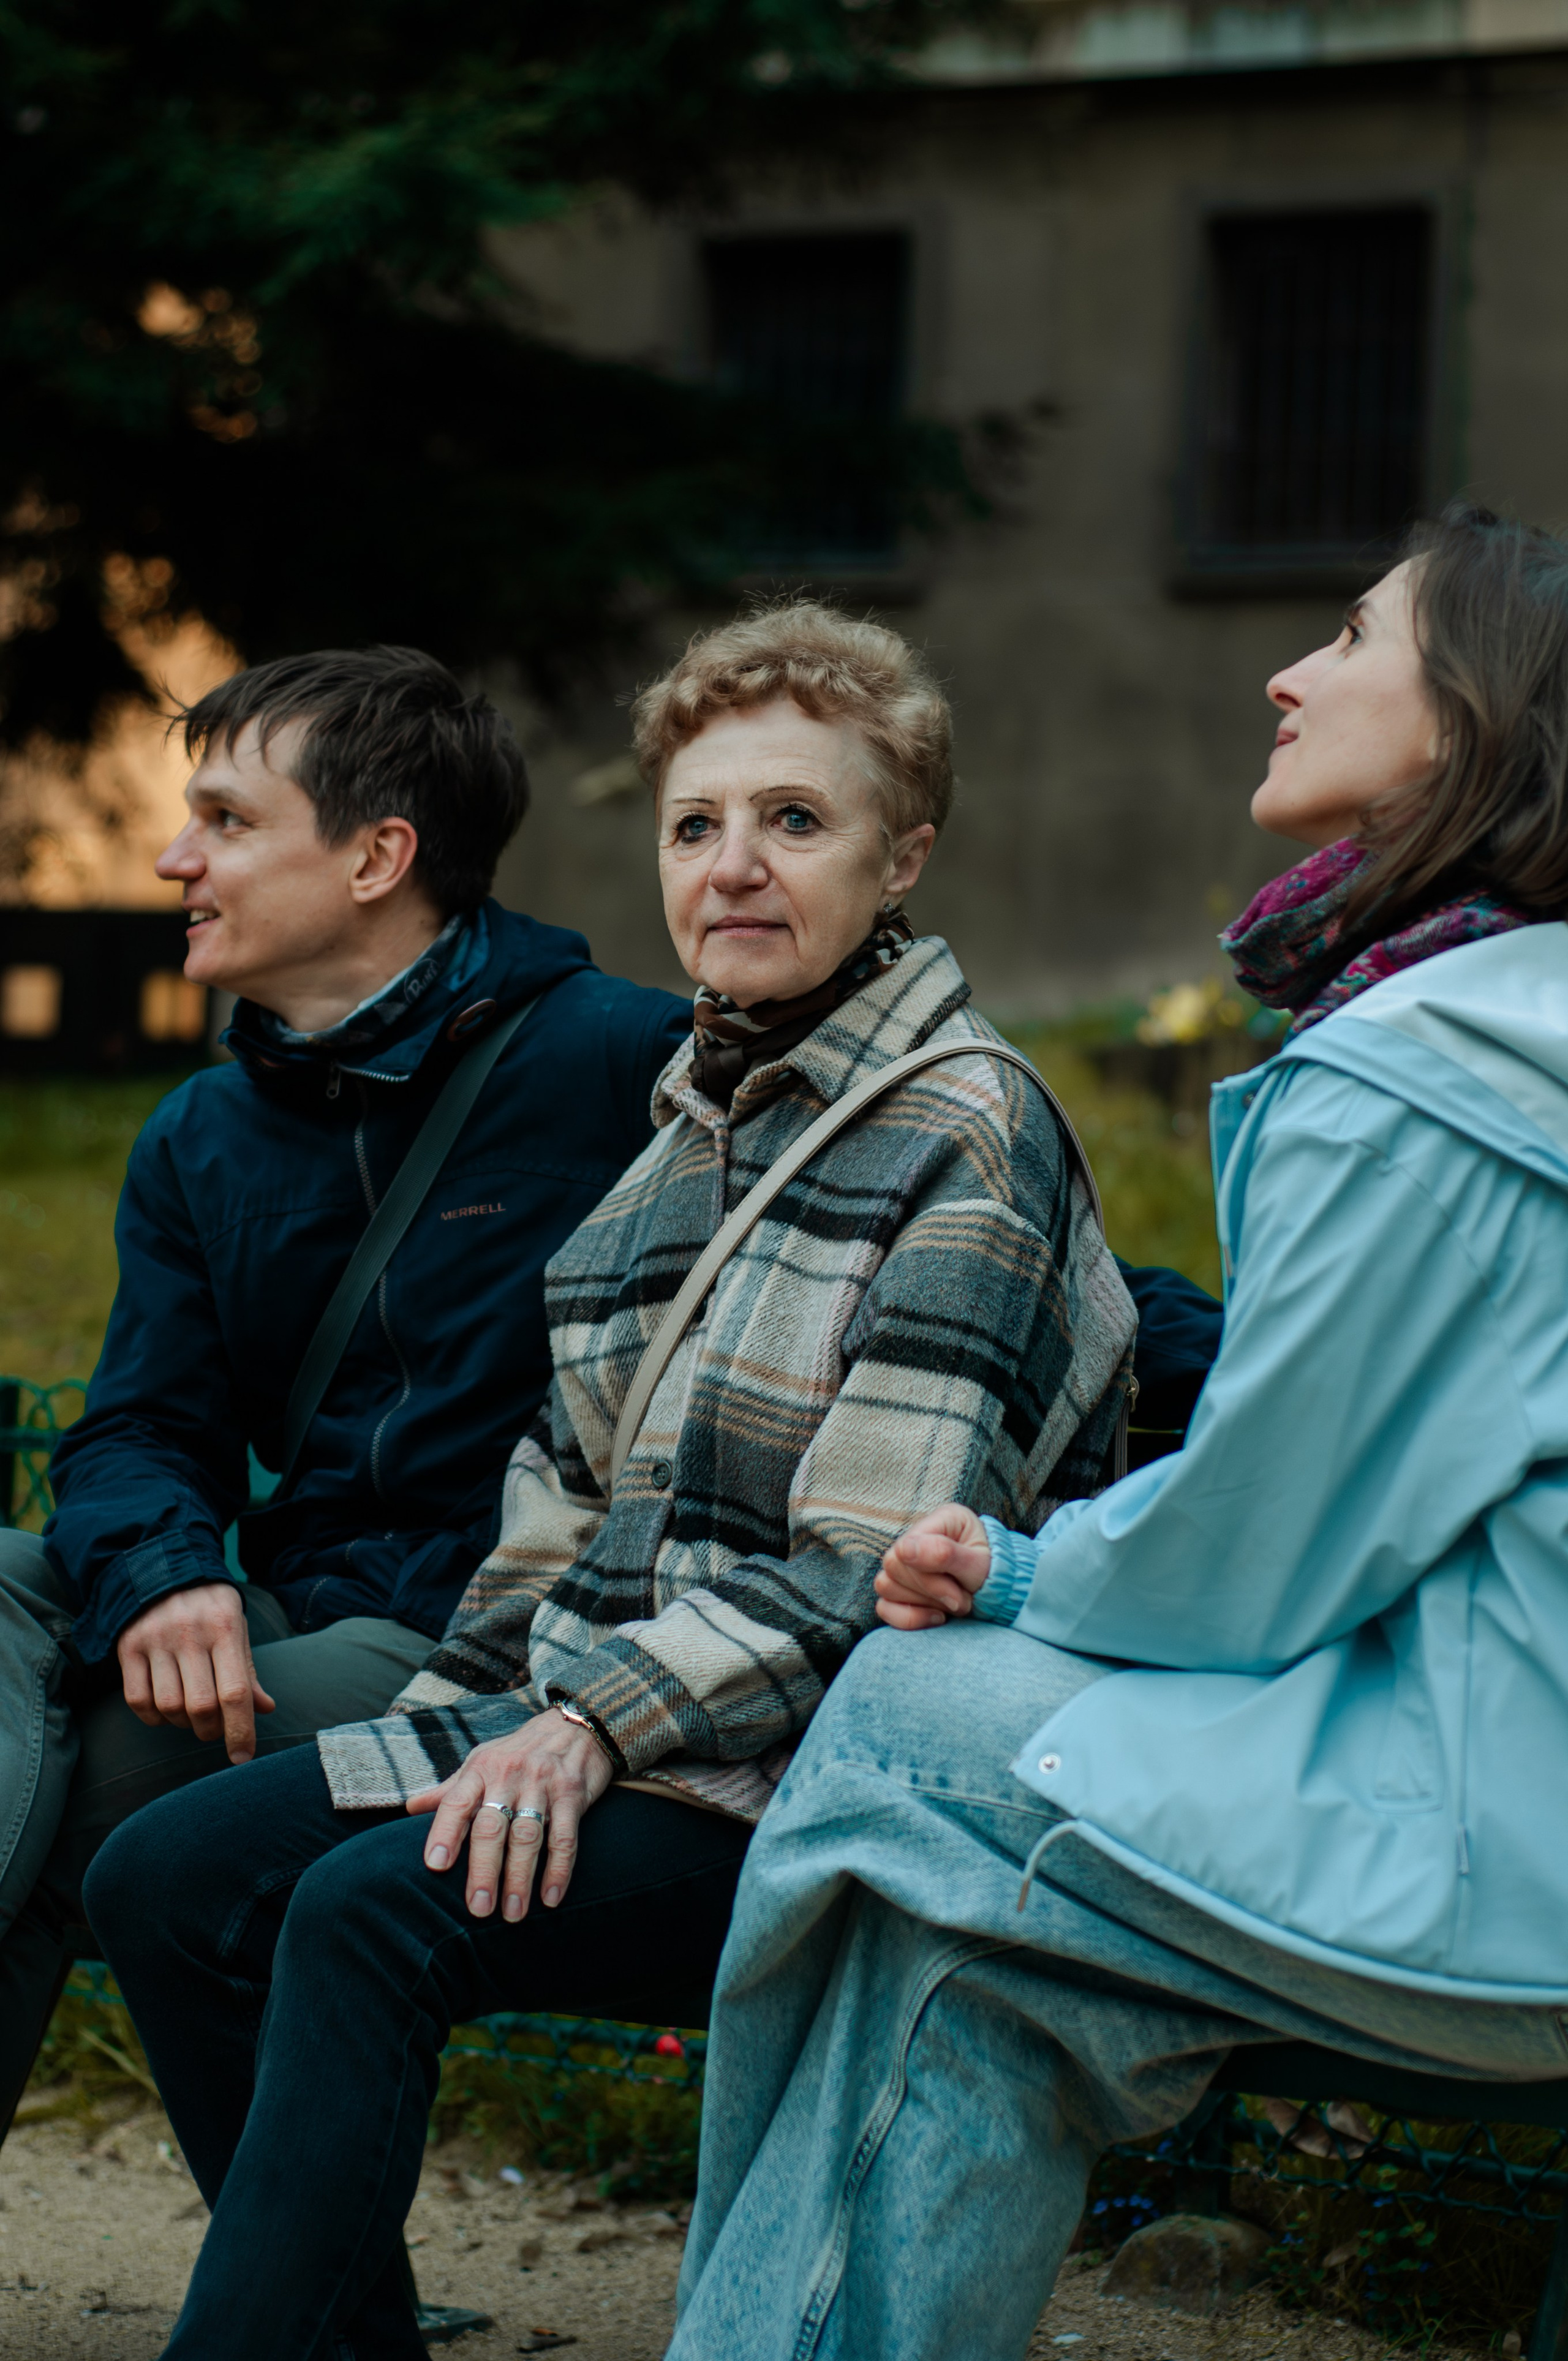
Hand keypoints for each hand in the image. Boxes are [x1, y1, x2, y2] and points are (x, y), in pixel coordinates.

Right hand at [116, 1582, 275, 1762]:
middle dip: (212, 1730)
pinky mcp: (128, 1647)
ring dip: (183, 1725)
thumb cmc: (210, 1609)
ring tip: (192, 1715)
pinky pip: (138, 1701)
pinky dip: (155, 1717)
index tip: (243, 1757)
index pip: (235, 1692)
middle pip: (201, 1706)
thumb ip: (248, 1671)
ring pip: (169, 1707)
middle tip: (215, 1728)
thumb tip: (266, 1709)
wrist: (164, 1569)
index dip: (240, 1731)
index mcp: (225, 1627)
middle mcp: (189, 1633)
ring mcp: (155, 1639)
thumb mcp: (237, 1630)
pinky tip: (166, 1710)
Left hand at [407, 1708, 614, 1920]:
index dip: (444, 1833)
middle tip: (478, 1908)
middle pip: (492, 1827)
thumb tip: (409, 1809)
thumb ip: (450, 1790)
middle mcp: (509, 1775)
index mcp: (480, 1769)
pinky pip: (565, 1837)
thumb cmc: (517, 1752)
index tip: (435, 1866)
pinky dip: (559, 1869)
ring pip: (528, 1836)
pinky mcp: (572, 1795)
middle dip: (484, 1870)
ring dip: (520, 1878)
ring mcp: (542, 1784)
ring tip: (513, 1913)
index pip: (457, 1802)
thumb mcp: (481, 1761)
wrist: (573, 1727)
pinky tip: (550, 1897)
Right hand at [874, 1504, 991, 1629]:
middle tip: (961, 1600)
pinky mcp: (900, 1588)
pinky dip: (908, 1618)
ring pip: (886, 1586)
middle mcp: (917, 1537)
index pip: (906, 1550)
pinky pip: (883, 1606)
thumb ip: (945, 1554)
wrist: (1006, 1593)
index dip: (929, 1580)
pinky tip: (935, 1618)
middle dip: (931, 1593)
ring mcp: (905, 1563)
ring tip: (953, 1605)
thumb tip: (904, 1549)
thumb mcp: (980, 1565)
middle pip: (893, 1567)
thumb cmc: (996, 1574)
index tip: (959, 1595)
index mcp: (940, 1521)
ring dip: (923, 1604)